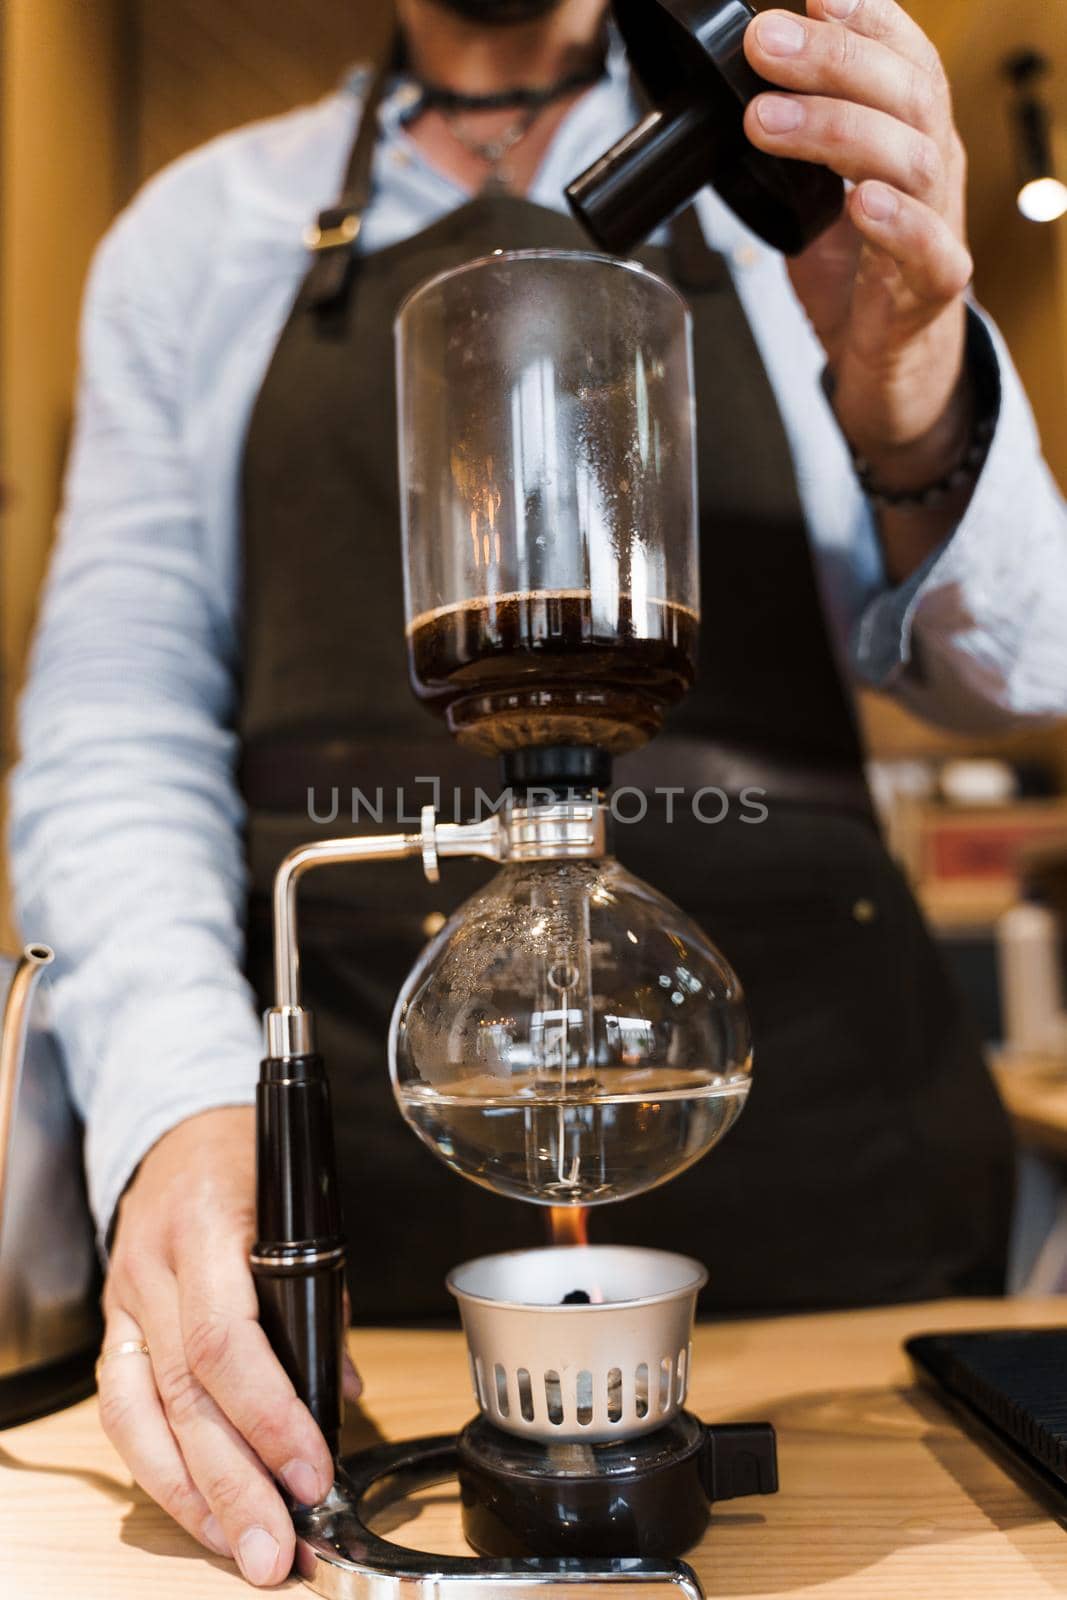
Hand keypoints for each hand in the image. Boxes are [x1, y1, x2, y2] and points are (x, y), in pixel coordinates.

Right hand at [99, 1106, 360, 1586]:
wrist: (177, 1125)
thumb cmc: (248, 1160)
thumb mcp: (299, 1204)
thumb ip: (320, 1297)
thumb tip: (344, 1392)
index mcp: (210, 1223)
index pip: (227, 1337)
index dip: (269, 1414)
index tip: (312, 1468)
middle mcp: (156, 1265)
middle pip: (187, 1392)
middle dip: (235, 1481)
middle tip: (276, 1546)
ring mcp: (126, 1297)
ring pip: (144, 1413)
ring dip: (193, 1493)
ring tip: (239, 1545)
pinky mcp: (114, 1323)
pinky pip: (124, 1408)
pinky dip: (159, 1467)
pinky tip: (196, 1506)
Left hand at [744, 0, 973, 490]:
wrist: (888, 356)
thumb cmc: (855, 270)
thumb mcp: (817, 188)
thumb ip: (790, 139)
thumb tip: (730, 92)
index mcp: (905, 130)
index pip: (902, 54)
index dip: (866, 18)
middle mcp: (929, 165)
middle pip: (902, 92)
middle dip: (830, 61)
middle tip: (765, 47)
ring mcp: (938, 222)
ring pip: (909, 158)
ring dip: (837, 131)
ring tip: (770, 123)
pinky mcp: (933, 286)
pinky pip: (929, 248)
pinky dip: (896, 222)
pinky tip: (860, 203)